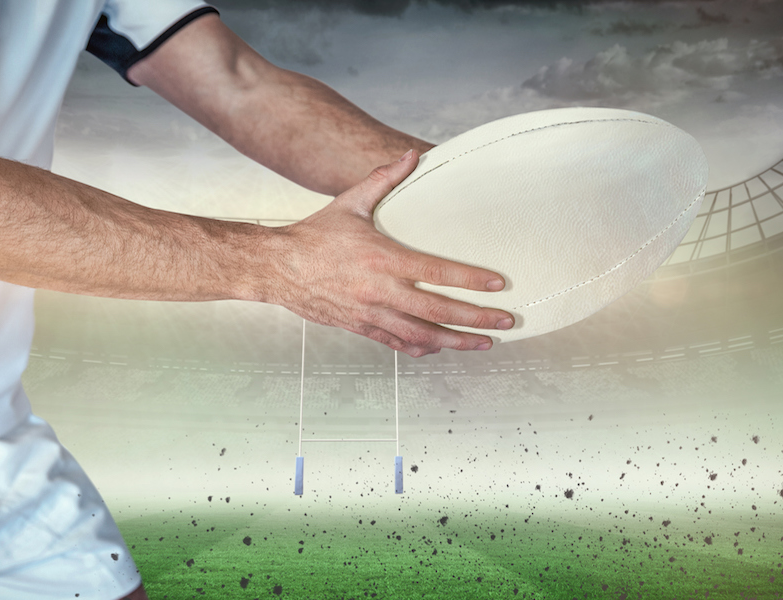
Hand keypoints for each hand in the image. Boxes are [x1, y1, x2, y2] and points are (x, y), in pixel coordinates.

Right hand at [260, 150, 513, 356]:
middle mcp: (379, 290)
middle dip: (476, 319)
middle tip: (506, 322)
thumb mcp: (351, 202)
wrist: (276, 268)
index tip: (497, 285)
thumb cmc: (314, 235)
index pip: (437, 272)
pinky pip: (397, 342)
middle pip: (438, 310)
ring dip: (456, 341)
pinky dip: (421, 347)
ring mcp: (370, 312)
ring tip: (483, 344)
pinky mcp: (360, 326)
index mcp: (382, 257)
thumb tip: (414, 155)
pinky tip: (440, 348)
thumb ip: (385, 178)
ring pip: (422, 334)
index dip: (471, 280)